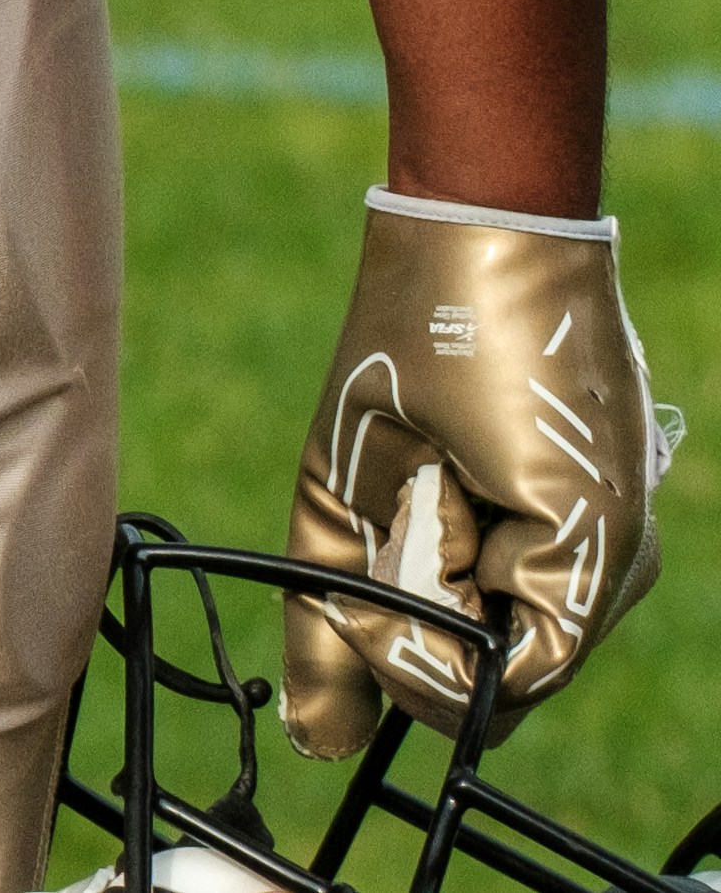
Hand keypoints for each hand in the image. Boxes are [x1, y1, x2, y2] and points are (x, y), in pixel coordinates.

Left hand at [284, 193, 675, 751]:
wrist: (495, 204)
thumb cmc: (422, 323)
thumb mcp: (350, 467)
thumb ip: (333, 607)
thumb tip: (319, 738)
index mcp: (582, 553)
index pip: (491, 688)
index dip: (408, 636)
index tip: (379, 530)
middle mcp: (621, 558)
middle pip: (499, 653)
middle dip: (429, 582)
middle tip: (412, 471)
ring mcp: (621, 528)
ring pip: (505, 607)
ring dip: (449, 545)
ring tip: (441, 443)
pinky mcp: (603, 495)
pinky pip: (523, 558)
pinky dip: (470, 519)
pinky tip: (460, 443)